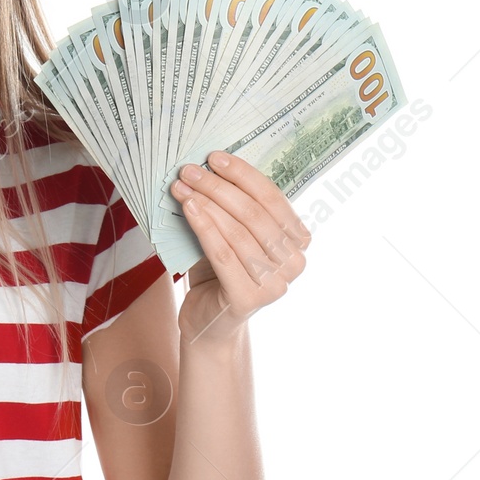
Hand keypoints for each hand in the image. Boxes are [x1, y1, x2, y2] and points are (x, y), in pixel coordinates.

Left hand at [170, 150, 310, 346]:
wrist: (208, 322)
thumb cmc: (220, 273)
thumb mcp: (232, 235)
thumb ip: (234, 208)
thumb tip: (212, 166)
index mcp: (298, 241)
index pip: (272, 198)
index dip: (243, 175)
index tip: (214, 157)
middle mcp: (294, 263)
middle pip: (253, 214)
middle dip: (219, 187)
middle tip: (190, 170)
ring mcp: (275, 284)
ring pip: (237, 232)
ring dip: (206, 203)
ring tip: (181, 186)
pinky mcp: (249, 298)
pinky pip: (223, 253)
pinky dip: (204, 226)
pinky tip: (188, 208)